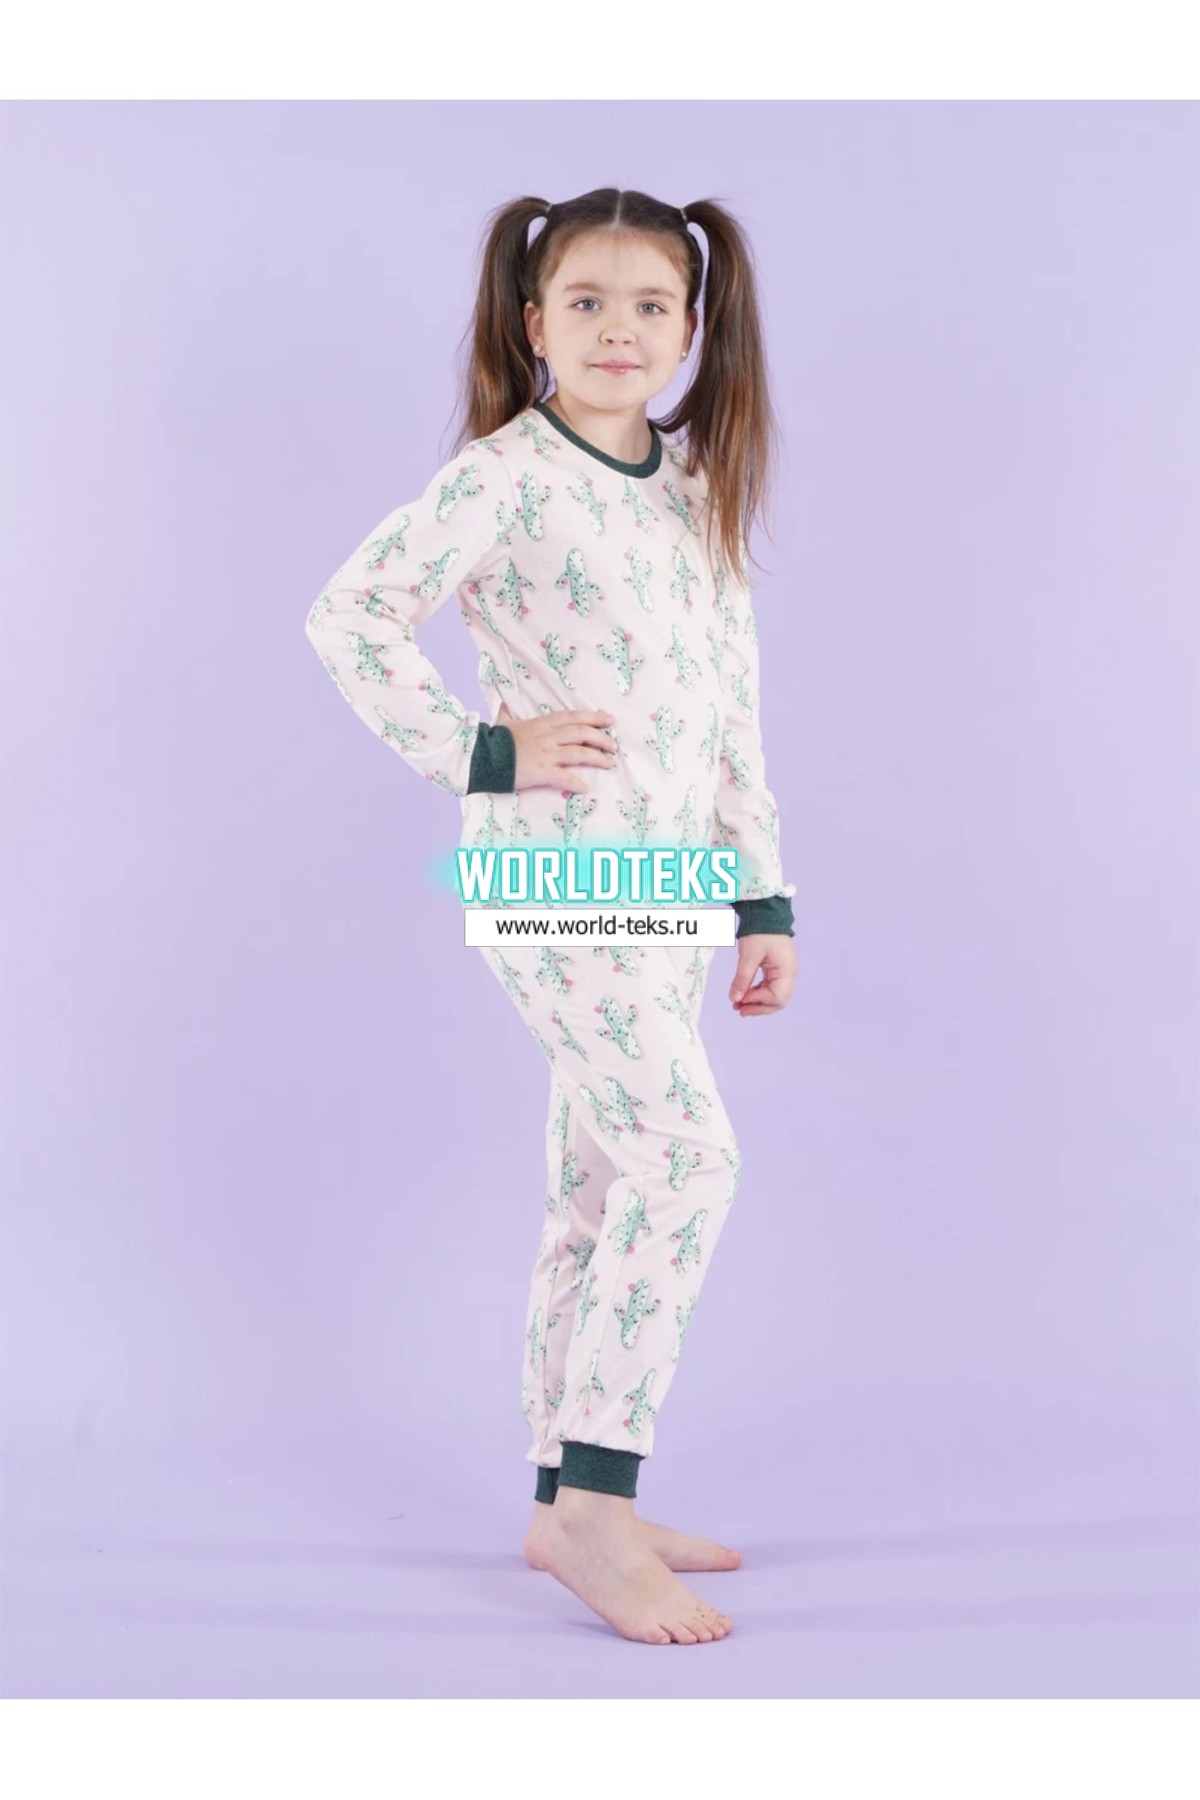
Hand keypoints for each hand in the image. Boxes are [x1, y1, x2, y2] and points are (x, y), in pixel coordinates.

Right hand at [496, 701, 618, 793]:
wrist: (483, 757)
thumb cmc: (494, 742)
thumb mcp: (503, 724)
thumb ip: (507, 715)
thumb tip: (503, 705)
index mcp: (542, 724)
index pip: (573, 717)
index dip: (594, 717)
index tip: (609, 719)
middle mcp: (548, 737)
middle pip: (582, 733)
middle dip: (602, 738)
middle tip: (614, 745)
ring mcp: (547, 754)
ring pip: (579, 754)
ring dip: (597, 758)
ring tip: (609, 763)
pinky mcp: (542, 772)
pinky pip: (564, 778)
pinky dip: (576, 783)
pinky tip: (585, 789)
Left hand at [728, 933, 796, 1015]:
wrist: (765, 914)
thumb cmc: (760, 932)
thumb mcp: (749, 956)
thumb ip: (742, 979)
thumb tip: (735, 999)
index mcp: (787, 971)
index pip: (777, 997)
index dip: (759, 1001)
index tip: (741, 1000)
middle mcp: (789, 974)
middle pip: (778, 1001)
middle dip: (759, 1007)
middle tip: (739, 1010)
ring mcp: (784, 972)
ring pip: (774, 996)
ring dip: (757, 1002)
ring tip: (738, 1005)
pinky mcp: (777, 970)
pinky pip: (770, 988)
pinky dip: (757, 993)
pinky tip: (745, 995)